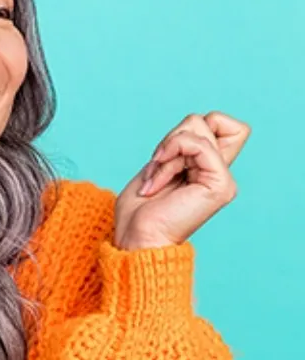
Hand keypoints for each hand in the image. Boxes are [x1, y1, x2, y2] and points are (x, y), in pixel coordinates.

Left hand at [114, 112, 250, 249]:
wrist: (137, 239)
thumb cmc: (139, 212)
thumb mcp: (158, 166)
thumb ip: (180, 144)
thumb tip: (195, 123)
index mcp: (206, 169)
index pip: (218, 123)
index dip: (189, 129)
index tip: (164, 156)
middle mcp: (219, 172)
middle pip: (207, 119)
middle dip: (172, 137)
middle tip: (157, 167)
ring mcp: (222, 179)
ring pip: (199, 125)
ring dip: (166, 150)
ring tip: (156, 179)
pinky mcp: (221, 185)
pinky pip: (198, 144)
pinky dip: (170, 156)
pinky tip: (157, 182)